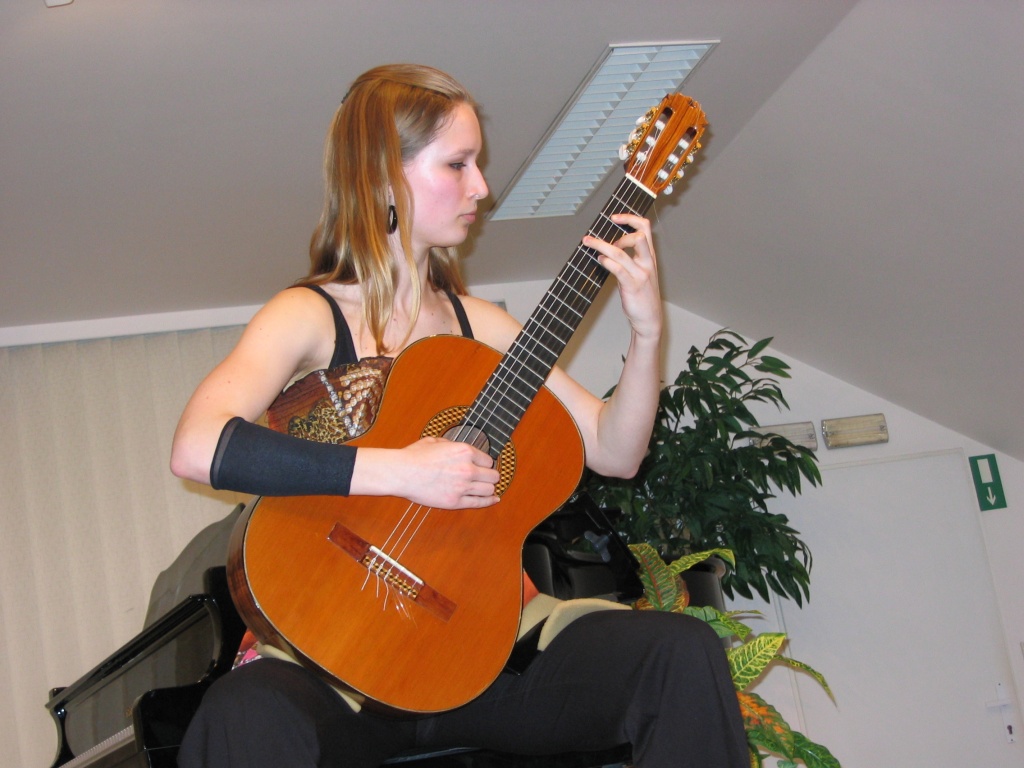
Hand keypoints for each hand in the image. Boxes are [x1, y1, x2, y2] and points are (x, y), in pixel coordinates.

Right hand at [384, 437, 500, 509]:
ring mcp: (462, 486)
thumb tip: (457, 447)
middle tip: (485, 477)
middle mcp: (468, 468)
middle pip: (493, 475)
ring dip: (488, 488)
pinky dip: (489, 501)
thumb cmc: (415, 456)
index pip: (488, 460)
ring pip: (489, 489)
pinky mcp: (455, 501)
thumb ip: (452, 444)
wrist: (402, 473)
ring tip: (486, 488)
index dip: (484, 463)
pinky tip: (494, 499)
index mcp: (464, 451)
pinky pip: (479, 503)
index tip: (482, 466)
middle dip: (490, 476)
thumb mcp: (436, 441)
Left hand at [582, 213, 661, 340]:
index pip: (645, 229)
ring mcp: (641, 274)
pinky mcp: (632, 286)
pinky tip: (599, 260)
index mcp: (649, 257)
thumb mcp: (639, 273)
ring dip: (601, 245)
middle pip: (639, 235)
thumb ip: (628, 261)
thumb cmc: (642, 296)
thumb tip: (608, 250)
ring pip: (621, 252)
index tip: (614, 217)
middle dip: (620, 229)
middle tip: (603, 231)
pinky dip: (606, 262)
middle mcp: (647, 262)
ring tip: (589, 242)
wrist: (649, 319)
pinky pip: (618, 269)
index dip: (630, 218)